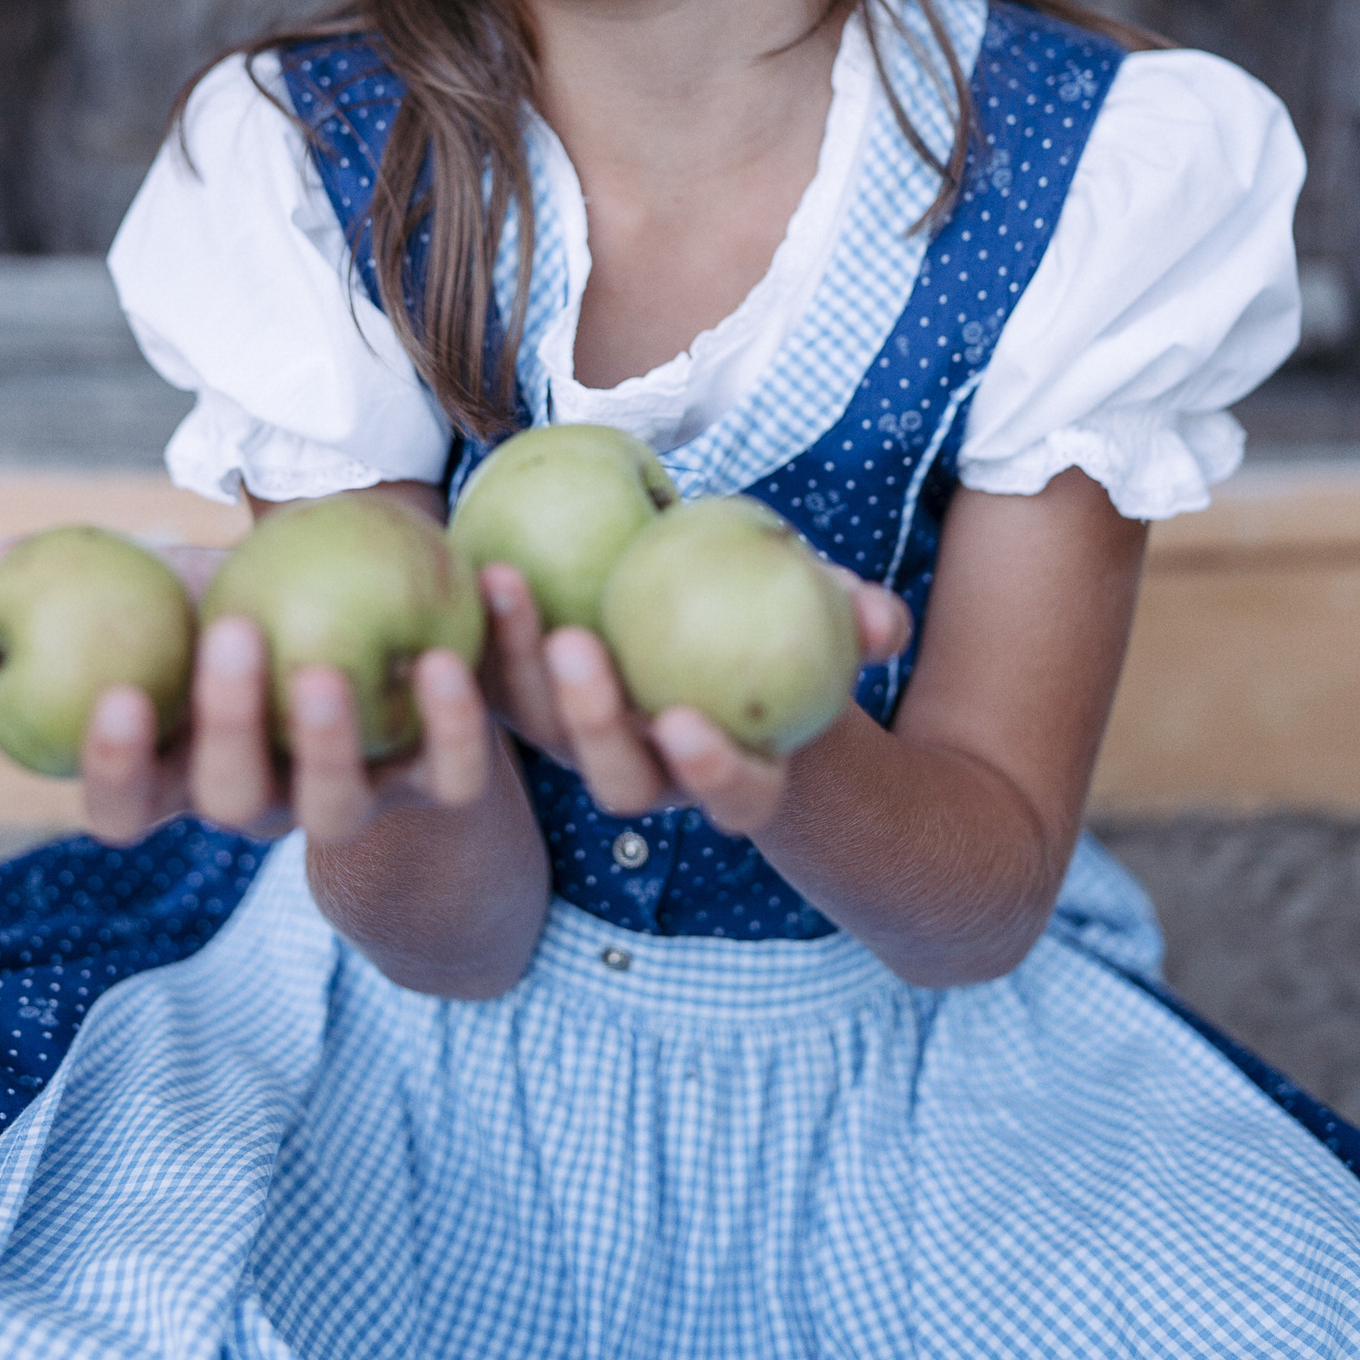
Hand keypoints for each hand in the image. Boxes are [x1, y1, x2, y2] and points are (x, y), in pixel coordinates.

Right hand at [82, 588, 496, 851]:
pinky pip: (454, 771)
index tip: (116, 694)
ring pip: (336, 809)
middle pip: (228, 800)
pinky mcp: (437, 786)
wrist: (378, 624)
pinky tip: (450, 649)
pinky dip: (460, 715)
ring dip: (330, 743)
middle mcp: (261, 805)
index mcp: (181, 773)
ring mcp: (349, 803)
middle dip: (225, 727)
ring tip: (329, 669)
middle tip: (232, 638)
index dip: (115, 767)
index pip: (124, 806)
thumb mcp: (177, 589)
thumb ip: (97, 573)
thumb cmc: (247, 601)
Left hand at [517, 567, 910, 837]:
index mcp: (734, 775)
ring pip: (542, 731)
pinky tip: (479, 560)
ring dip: (517, 665)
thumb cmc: (780, 616)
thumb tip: (881, 618)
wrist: (709, 613)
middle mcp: (653, 776)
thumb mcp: (825, 612)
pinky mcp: (532, 705)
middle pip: (619, 782)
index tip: (686, 723)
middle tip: (576, 644)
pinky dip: (486, 630)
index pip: (735, 799)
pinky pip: (499, 678)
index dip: (712, 774)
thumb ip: (858, 620)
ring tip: (508, 580)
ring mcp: (585, 747)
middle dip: (592, 722)